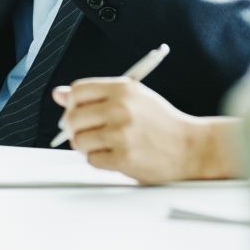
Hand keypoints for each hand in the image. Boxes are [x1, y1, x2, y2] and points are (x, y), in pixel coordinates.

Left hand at [51, 78, 241, 184]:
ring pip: (79, 141)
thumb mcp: (132, 97)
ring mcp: (122, 134)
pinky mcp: (124, 158)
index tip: (78, 112)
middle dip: (73, 128)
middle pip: (72, 117)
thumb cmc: (160, 122)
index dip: (72, 103)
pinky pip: (92, 160)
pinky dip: (98, 160)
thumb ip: (95, 95)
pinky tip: (113, 155)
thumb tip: (58, 94)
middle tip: (85, 134)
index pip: (77, 91)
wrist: (191, 147)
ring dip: (86, 146)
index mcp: (122, 89)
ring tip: (103, 145)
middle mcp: (121, 109)